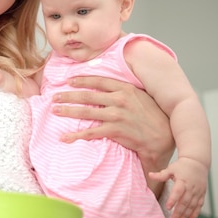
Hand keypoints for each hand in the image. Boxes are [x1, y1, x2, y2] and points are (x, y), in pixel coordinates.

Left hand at [53, 76, 174, 195]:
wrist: (163, 137)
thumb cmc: (153, 116)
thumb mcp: (141, 96)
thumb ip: (125, 91)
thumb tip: (109, 87)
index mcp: (125, 88)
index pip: (98, 81)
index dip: (82, 80)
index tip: (69, 80)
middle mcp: (119, 99)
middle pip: (87, 95)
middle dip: (68, 95)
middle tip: (55, 96)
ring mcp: (116, 115)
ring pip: (86, 112)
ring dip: (68, 111)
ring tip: (55, 110)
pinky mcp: (114, 130)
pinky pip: (90, 133)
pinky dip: (76, 135)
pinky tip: (65, 137)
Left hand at [149, 157, 207, 217]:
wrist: (197, 162)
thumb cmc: (182, 166)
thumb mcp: (171, 168)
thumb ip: (161, 174)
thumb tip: (150, 175)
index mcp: (182, 181)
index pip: (177, 191)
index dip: (173, 200)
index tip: (168, 207)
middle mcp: (191, 187)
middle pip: (185, 201)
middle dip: (179, 212)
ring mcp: (197, 191)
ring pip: (192, 205)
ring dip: (186, 214)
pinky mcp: (202, 193)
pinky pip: (200, 204)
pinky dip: (196, 212)